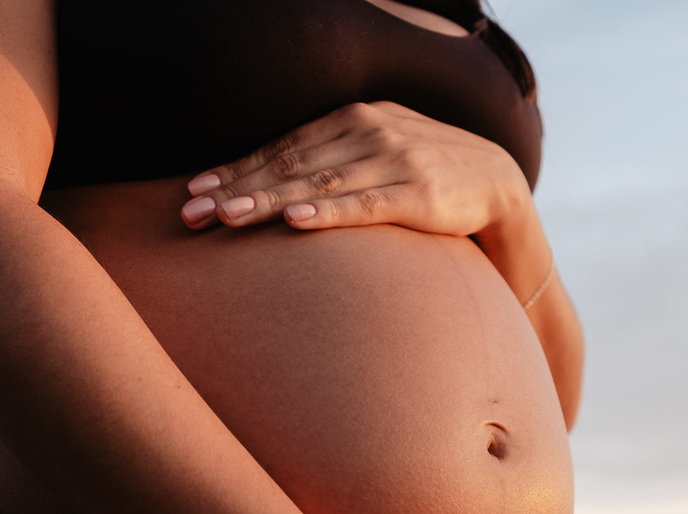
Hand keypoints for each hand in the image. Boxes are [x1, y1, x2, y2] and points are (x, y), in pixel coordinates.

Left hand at [179, 101, 531, 237]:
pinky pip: (364, 204)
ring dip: (268, 200)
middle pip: (291, 164)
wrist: (494, 183)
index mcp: (353, 117)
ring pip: (318, 183)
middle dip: (237, 189)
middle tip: (192, 214)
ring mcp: (394, 160)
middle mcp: (369, 131)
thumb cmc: (421, 173)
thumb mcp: (374, 151)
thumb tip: (270, 181)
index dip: (236, 170)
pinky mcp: (418, 194)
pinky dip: (327, 212)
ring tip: (228, 217)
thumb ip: (329, 158)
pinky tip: (295, 221)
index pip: (282, 146)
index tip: (194, 193)